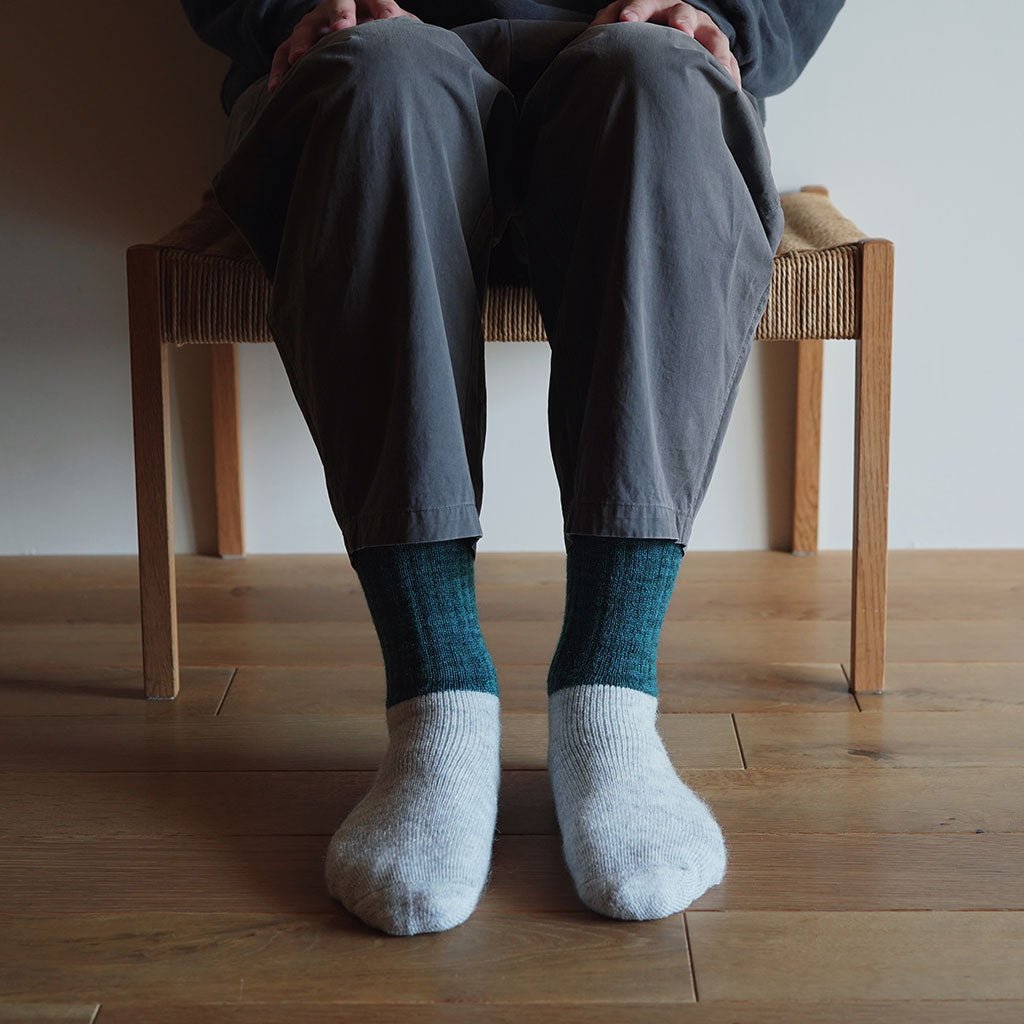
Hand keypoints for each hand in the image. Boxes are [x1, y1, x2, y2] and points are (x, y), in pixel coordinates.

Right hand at [267, 0, 421, 92]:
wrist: (357, 38)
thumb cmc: (380, 34)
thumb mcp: (395, 28)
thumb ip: (401, 25)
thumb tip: (403, 28)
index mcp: (361, 0)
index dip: (379, 7)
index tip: (384, 21)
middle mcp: (333, 9)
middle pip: (334, 4)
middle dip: (338, 15)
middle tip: (341, 29)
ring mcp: (314, 25)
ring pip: (304, 28)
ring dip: (301, 43)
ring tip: (299, 59)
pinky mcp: (299, 45)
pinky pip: (284, 54)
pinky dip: (280, 70)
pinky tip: (277, 88)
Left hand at [590, 1, 741, 89]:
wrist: (667, 51)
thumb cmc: (640, 43)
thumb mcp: (622, 31)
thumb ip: (607, 28)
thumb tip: (591, 34)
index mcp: (657, 9)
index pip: (646, 3)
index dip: (637, 9)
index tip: (625, 20)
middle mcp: (684, 18)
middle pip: (684, 13)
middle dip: (681, 20)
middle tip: (679, 29)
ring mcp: (705, 36)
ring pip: (714, 38)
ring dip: (715, 50)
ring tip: (716, 66)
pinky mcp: (719, 56)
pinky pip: (729, 64)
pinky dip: (730, 75)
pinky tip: (731, 88)